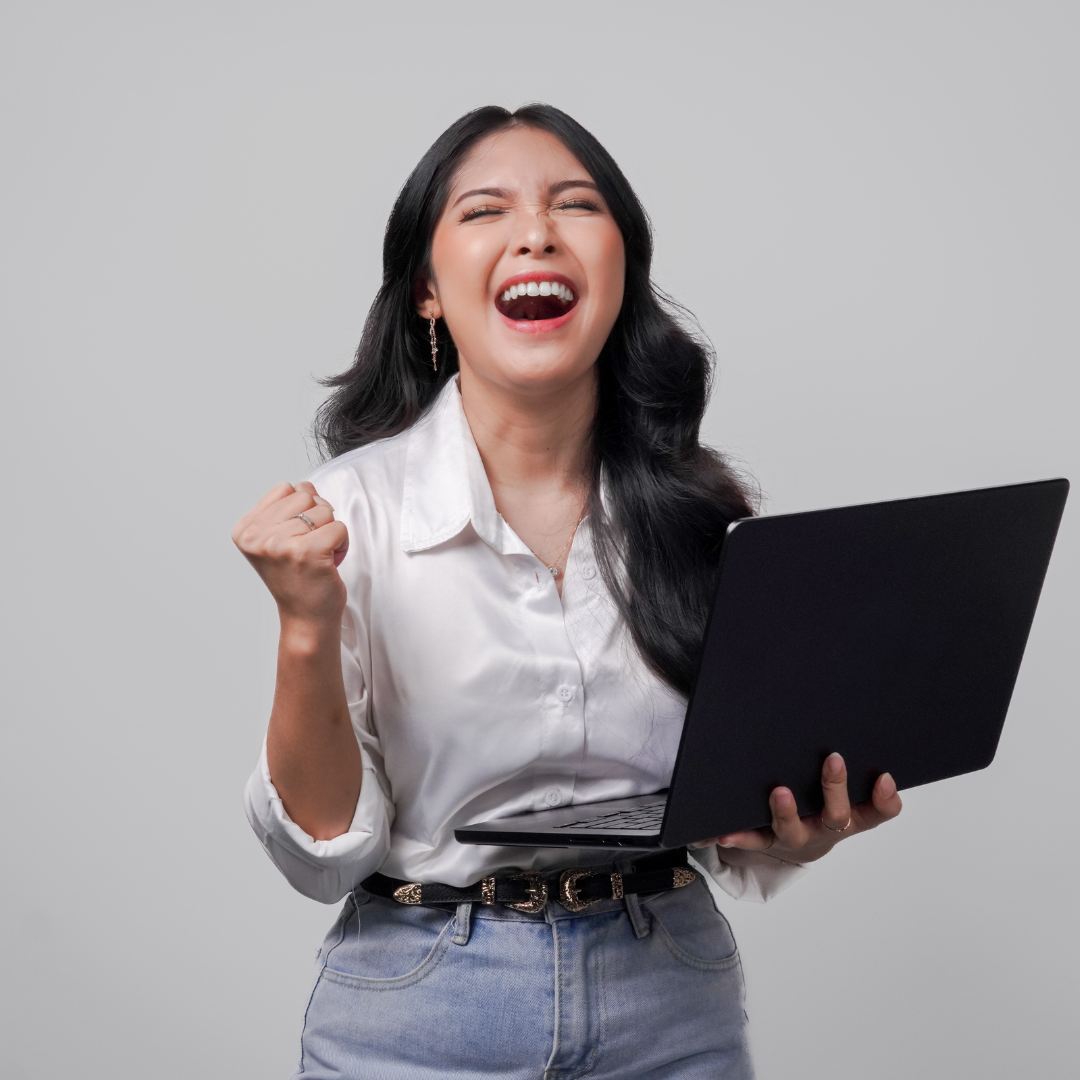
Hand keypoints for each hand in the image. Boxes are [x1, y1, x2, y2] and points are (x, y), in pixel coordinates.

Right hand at [231, 481, 349, 623]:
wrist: (305, 618)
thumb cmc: (296, 578)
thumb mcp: (276, 539)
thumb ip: (286, 508)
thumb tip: (307, 486)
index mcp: (245, 529)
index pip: (286, 489)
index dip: (301, 510)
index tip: (294, 539)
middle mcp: (258, 536)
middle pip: (306, 494)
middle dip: (317, 518)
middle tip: (309, 549)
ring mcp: (281, 544)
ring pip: (324, 509)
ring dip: (330, 532)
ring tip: (318, 556)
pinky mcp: (308, 552)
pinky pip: (339, 527)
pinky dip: (342, 544)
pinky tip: (329, 562)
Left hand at [694, 753, 902, 863]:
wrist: (798, 848)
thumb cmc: (823, 804)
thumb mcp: (844, 788)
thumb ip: (852, 762)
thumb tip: (845, 708)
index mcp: (852, 816)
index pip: (878, 812)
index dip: (886, 799)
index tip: (885, 777)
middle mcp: (825, 828)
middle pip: (836, 816)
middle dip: (835, 787)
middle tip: (833, 759)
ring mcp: (796, 836)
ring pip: (793, 831)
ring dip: (786, 812)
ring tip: (779, 793)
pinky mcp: (766, 840)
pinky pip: (752, 838)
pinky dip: (739, 835)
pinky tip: (725, 830)